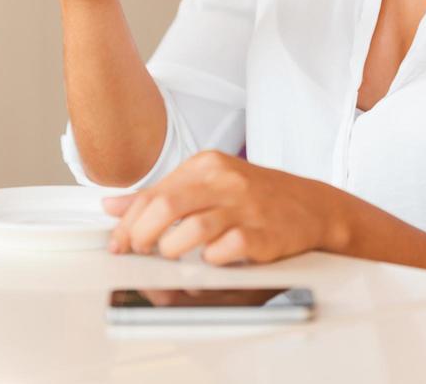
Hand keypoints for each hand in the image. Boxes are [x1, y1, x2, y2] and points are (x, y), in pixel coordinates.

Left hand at [102, 151, 346, 265]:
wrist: (312, 206)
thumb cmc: (255, 197)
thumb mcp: (208, 184)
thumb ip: (161, 194)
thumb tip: (113, 205)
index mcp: (207, 165)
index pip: (153, 193)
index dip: (128, 224)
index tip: (119, 244)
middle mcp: (225, 180)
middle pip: (166, 208)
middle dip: (142, 236)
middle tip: (139, 252)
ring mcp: (245, 207)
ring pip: (192, 229)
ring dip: (173, 250)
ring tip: (173, 258)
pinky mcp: (263, 234)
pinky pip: (226, 250)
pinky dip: (210, 261)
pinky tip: (210, 261)